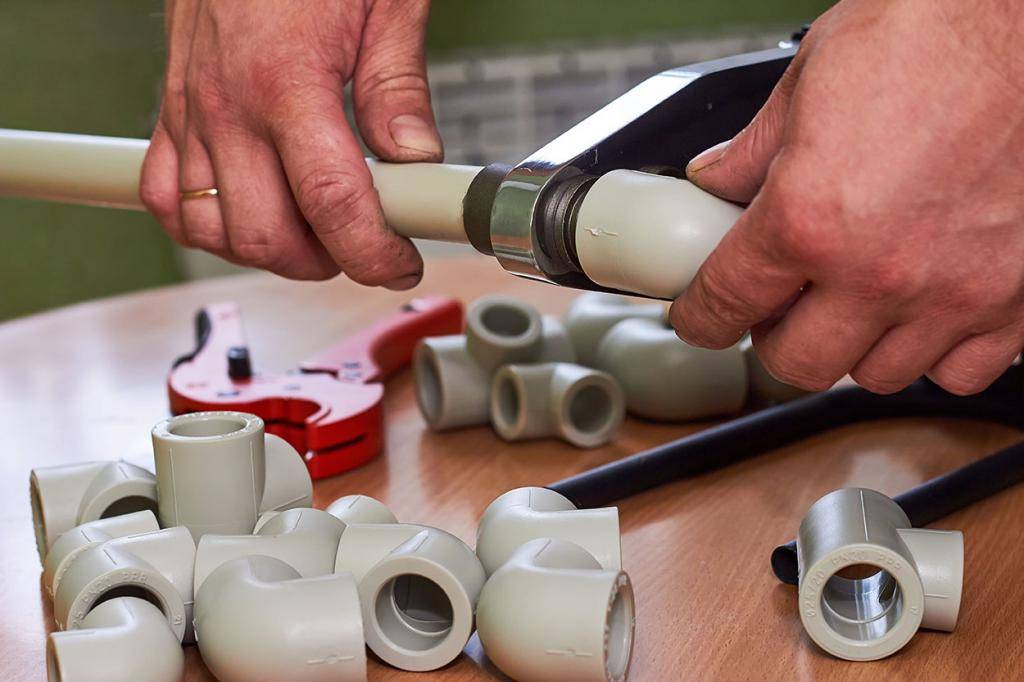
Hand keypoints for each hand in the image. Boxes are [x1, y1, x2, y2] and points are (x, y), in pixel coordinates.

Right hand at [139, 0, 439, 287]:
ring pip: (213, 231)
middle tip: (367, 246)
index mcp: (286, 80)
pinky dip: (206, 225)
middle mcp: (227, 105)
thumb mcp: (384, 3)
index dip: (372, 253)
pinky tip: (251, 213)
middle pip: (266, 236)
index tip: (401, 264)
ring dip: (271, 251)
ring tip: (317, 232)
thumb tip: (416, 161)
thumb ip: (397, 88)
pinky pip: (168, 198)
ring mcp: (191, 112)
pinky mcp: (171, 111)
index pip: (331, 202)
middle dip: (327, 261)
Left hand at [670, 0, 1023, 394]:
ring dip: (852, 345)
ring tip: (852, 298)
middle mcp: (878, 271)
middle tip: (776, 305)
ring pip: (876, 374)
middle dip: (773, 338)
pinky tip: (922, 309)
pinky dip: (933, 352)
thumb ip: (752, 152)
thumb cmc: (931, 34)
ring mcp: (953, 292)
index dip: (699, 318)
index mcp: (808, 219)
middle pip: (796, 363)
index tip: (700, 318)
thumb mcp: (808, 81)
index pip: (724, 305)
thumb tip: (716, 183)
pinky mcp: (1017, 297)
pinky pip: (960, 370)